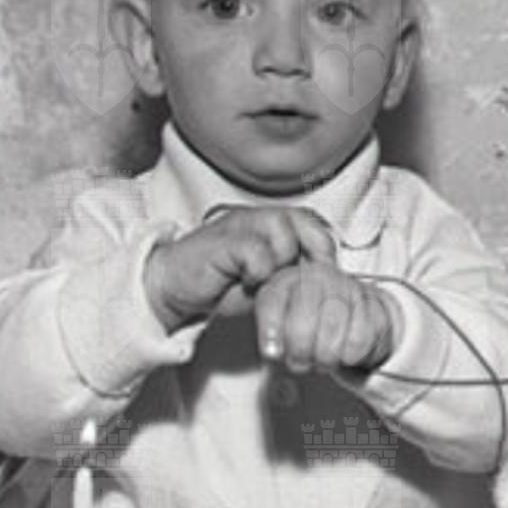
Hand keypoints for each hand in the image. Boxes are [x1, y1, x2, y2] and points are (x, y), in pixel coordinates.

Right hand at [144, 206, 336, 329]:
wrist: (176, 287)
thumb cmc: (222, 284)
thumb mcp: (269, 281)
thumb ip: (295, 274)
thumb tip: (330, 285)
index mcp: (271, 225)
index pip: (312, 223)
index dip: (324, 248)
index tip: (325, 275)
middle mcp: (258, 219)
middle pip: (303, 221)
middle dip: (310, 253)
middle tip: (302, 279)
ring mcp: (239, 226)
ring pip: (283, 233)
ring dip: (283, 263)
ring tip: (268, 280)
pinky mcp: (223, 242)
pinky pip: (257, 251)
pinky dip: (259, 271)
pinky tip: (248, 281)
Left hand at [252, 262, 399, 374]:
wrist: (353, 312)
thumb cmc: (308, 322)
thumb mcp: (279, 324)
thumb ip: (270, 336)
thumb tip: (272, 352)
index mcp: (287, 280)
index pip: (272, 303)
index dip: (270, 331)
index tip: (271, 353)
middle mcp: (317, 277)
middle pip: (302, 325)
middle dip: (300, 352)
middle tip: (301, 362)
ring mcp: (348, 287)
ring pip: (332, 332)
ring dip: (325, 357)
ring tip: (323, 359)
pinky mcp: (374, 304)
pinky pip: (359, 340)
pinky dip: (350, 356)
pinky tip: (345, 353)